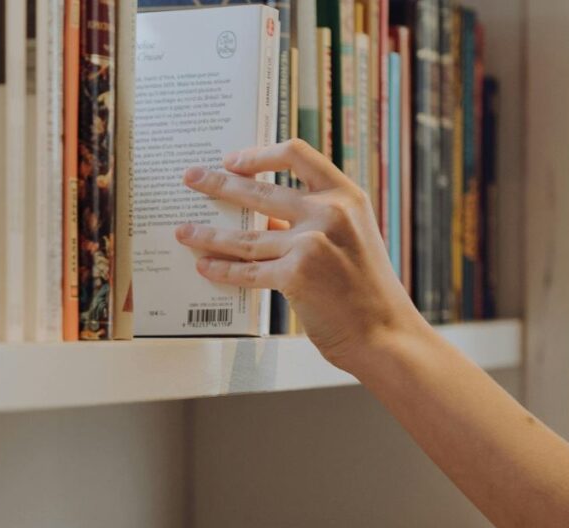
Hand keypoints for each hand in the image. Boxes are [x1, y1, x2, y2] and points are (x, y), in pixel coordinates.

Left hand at [175, 139, 425, 372]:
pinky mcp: (296, 275)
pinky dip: (221, 270)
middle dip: (217, 184)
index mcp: (346, 195)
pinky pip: (247, 271)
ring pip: (245, 237)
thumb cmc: (364, 291)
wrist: (384, 333)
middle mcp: (329, 212)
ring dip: (207, 235)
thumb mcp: (348, 239)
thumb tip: (262, 217)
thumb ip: (309, 222)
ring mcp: (311, 242)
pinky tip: (204, 267)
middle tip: (191, 178)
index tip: (231, 159)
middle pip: (258, 191)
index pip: (297, 154)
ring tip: (183, 231)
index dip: (258, 154)